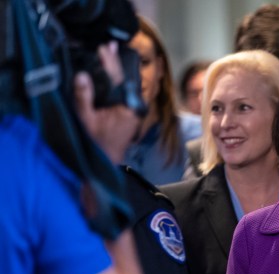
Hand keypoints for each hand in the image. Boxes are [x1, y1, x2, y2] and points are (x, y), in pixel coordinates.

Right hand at [74, 43, 140, 163]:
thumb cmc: (96, 145)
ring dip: (116, 71)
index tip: (105, 47)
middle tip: (108, 45)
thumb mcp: (86, 120)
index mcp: (129, 107)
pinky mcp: (131, 113)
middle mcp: (136, 107)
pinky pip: (124, 93)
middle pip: (125, 79)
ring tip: (108, 53)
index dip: (111, 62)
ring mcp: (135, 111)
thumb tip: (82, 76)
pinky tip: (108, 72)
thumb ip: (84, 98)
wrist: (106, 162)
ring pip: (125, 85)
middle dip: (115, 63)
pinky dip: (115, 82)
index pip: (119, 79)